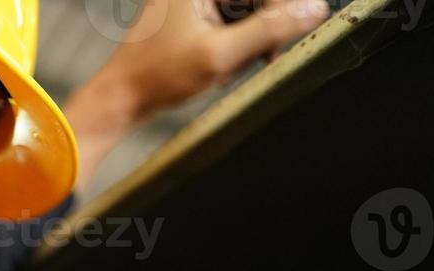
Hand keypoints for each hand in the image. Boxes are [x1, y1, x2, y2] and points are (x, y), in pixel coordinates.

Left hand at [65, 0, 330, 187]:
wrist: (120, 98)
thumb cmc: (157, 74)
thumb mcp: (220, 54)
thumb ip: (270, 29)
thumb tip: (313, 9)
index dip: (283, 7)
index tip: (299, 25)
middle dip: (263, 28)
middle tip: (261, 59)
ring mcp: (194, 2)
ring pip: (246, 13)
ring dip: (248, 43)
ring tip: (229, 69)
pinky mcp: (193, 17)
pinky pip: (230, 24)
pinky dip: (233, 48)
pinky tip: (220, 69)